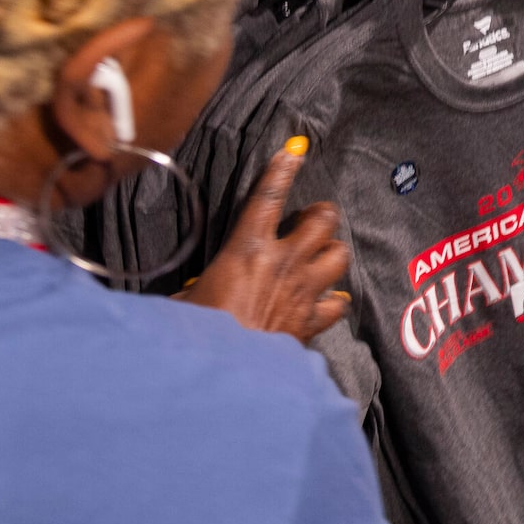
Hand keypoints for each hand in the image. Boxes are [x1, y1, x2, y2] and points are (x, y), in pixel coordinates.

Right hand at [177, 139, 353, 340]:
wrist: (225, 372)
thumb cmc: (196, 331)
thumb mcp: (184, 298)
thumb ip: (195, 286)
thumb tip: (186, 291)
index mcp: (246, 248)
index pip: (269, 196)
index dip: (282, 170)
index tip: (294, 151)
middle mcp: (283, 262)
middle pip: (324, 220)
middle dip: (322, 215)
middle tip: (313, 219)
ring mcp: (303, 291)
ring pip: (339, 256)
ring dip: (332, 254)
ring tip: (321, 256)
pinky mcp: (311, 321)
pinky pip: (338, 304)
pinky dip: (334, 302)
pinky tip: (326, 302)